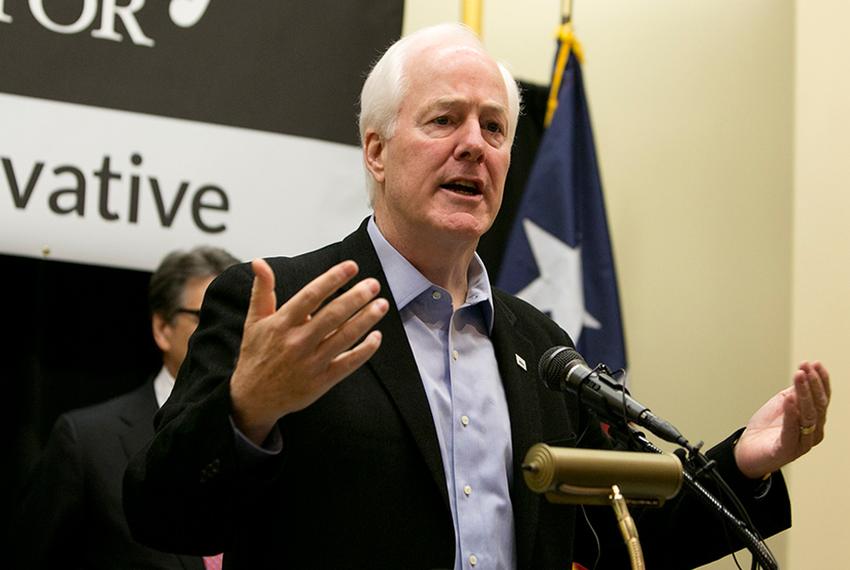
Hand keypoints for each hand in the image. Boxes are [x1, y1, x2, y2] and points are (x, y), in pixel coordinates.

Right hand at [230, 258, 388, 444]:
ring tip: (382, 304)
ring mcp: (310, 363)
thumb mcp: (254, 321)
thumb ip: (262, 290)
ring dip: (366, 319)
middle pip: (332, 315)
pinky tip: (377, 337)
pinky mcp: (321, 381)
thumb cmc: (256, 354)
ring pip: (344, 337)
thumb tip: (259, 262)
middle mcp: (296, 342)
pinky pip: (348, 363)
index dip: (332, 279)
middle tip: (374, 284)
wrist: (253, 398)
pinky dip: (365, 350)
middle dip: (356, 297)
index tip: (351, 266)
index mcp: (281, 324)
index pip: (310, 295)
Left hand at [733, 361, 830, 478]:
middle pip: (818, 405)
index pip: (823, 398)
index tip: (814, 363)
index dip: (821, 380)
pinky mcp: (786, 450)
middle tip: (805, 367)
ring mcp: (802, 442)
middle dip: (812, 384)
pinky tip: (789, 401)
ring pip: (808, 416)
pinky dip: (791, 415)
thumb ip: (794, 393)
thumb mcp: (782, 404)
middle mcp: (813, 432)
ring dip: (804, 394)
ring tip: (798, 377)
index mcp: (814, 420)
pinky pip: (791, 431)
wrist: (748, 450)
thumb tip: (803, 375)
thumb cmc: (766, 429)